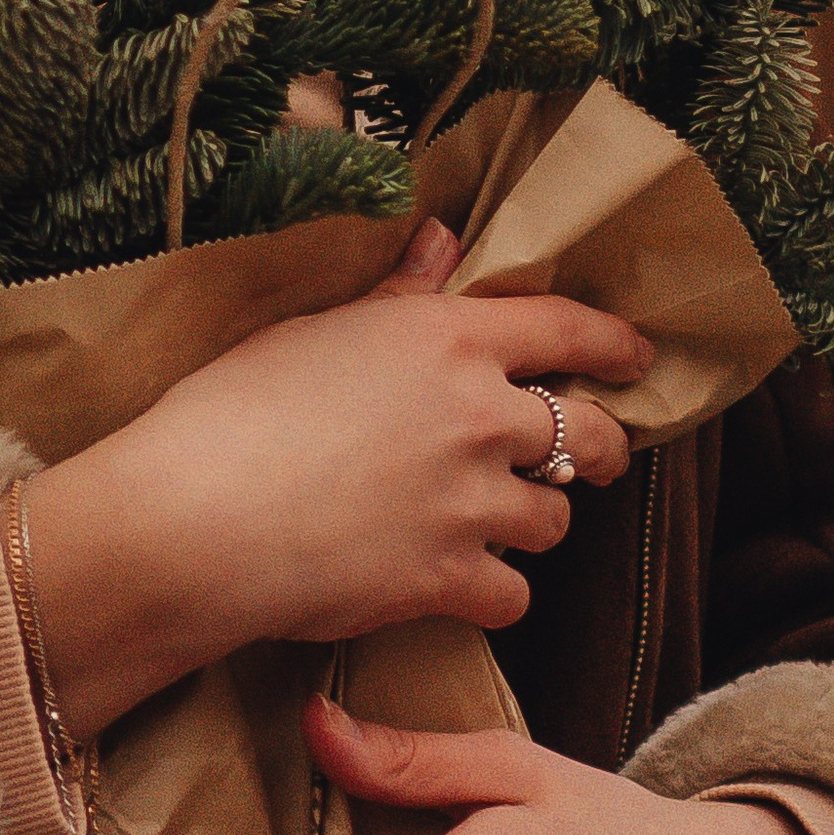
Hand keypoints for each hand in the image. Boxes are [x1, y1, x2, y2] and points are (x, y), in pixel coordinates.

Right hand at [24, 221, 653, 740]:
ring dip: (534, 521)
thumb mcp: (315, 329)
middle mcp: (481, 415)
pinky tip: (461, 585)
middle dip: (601, 448)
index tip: (637, 356)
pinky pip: (514, 593)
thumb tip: (443, 241)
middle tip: (592, 460)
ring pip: (554, 519)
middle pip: (590, 435)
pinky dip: (494, 592)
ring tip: (496, 522)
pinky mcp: (451, 580)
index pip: (566, 330)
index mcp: (450, 338)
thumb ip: (397, 295)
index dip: (613, 343)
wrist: (196, 515)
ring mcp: (472, 502)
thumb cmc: (233, 408)